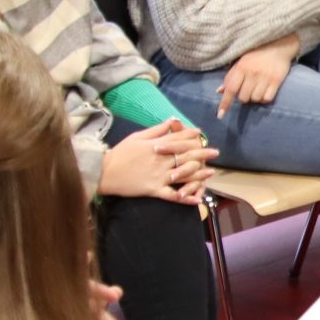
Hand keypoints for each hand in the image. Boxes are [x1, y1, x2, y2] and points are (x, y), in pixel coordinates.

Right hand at [100, 119, 216, 203]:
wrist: (105, 172)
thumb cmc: (120, 153)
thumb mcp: (137, 136)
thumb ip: (156, 130)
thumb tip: (172, 121)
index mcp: (156, 146)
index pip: (178, 139)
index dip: (191, 136)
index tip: (201, 134)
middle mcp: (160, 160)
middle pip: (185, 155)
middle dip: (202, 153)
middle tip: (215, 152)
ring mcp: (158, 176)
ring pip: (183, 174)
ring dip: (199, 173)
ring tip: (211, 172)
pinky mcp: (153, 189)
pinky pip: (172, 195)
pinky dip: (184, 198)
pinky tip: (195, 199)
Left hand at [216, 36, 299, 116]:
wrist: (279, 45)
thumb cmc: (256, 54)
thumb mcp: (240, 62)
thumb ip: (230, 76)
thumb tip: (219, 91)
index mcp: (241, 67)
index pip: (230, 89)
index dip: (225, 103)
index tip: (220, 115)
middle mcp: (252, 73)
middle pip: (243, 98)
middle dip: (244, 97)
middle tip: (248, 89)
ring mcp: (265, 77)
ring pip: (255, 99)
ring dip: (255, 98)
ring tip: (258, 88)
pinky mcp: (276, 81)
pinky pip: (267, 98)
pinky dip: (265, 98)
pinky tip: (266, 90)